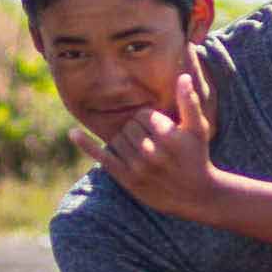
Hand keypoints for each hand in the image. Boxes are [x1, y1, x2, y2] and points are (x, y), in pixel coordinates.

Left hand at [69, 73, 215, 218]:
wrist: (196, 194)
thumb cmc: (197, 157)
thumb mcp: (198, 129)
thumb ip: (189, 102)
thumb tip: (183, 76)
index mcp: (167, 135)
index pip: (142, 114)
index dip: (149, 119)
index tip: (160, 130)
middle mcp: (151, 152)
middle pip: (129, 126)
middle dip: (138, 130)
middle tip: (153, 143)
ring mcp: (138, 167)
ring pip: (117, 139)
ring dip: (125, 141)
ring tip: (143, 150)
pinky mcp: (127, 180)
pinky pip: (103, 158)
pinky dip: (87, 145)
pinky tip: (73, 133)